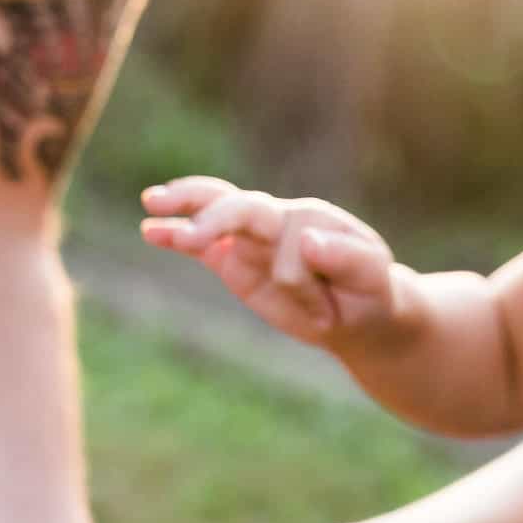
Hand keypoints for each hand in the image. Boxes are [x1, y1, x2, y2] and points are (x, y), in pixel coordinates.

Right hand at [140, 177, 399, 347]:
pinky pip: (201, 244)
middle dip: (217, 221)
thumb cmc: (370, 289)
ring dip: (187, 207)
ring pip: (216, 210)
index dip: (303, 281)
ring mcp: (254, 238)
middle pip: (241, 207)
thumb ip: (345, 257)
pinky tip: (151, 230)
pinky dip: (177, 235)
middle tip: (196, 238)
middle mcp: (279, 220)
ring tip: (154, 204)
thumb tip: (307, 239)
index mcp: (313, 217)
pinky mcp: (235, 262)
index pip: (292, 239)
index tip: (325, 318)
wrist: (360, 313)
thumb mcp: (371, 276)